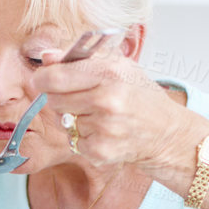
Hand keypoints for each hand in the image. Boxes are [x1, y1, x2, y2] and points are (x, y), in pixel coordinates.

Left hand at [36, 40, 196, 177]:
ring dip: (74, 119)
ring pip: (63, 121)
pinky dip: (82, 137)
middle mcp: (106, 100)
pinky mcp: (100, 151)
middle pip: (53, 100)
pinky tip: (102, 131)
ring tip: (98, 115)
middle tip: (79, 98)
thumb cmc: (139, 96)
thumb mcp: (117, 66)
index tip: (43, 79)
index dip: (43, 78)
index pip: (55, 77)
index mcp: (110, 73)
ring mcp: (103, 128)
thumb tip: (46, 56)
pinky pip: (72, 141)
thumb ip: (78, 59)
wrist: (165, 131)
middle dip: (59, 98)